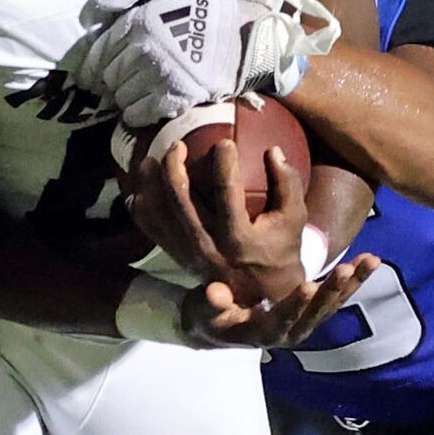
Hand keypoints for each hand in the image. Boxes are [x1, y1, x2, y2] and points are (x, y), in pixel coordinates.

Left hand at [65, 0, 297, 127]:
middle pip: (109, 77)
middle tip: (117, 83)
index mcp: (138, 22)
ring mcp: (159, 76)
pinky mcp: (174, 98)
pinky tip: (141, 107)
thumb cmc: (200, 11)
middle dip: (110, 81)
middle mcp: (144, 50)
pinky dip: (135, 113)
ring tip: (132, 93)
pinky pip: (139, 114)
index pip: (99, 52)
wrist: (240, 39)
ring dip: (123, 97)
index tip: (95, 73)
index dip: (92, 66)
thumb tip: (91, 14)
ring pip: (121, 96)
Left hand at [130, 138, 308, 304]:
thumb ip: (287, 183)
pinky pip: (153, 232)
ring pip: (160, 217)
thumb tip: (273, 150)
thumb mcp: (294, 218)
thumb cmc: (281, 248)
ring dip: (150, 186)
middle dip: (173, 169)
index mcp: (239, 239)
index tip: (224, 142)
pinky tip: (138, 190)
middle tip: (177, 145)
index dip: (224, 165)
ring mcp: (191, 254)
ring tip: (148, 160)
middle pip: (181, 204)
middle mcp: (210, 248)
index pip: (227, 195)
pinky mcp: (180, 257)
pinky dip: (142, 211)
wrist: (265, 292)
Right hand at [182, 257, 380, 351]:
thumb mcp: (205, 311)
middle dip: (332, 291)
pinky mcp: (313, 311)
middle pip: (316, 313)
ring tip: (371, 260)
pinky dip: (354, 280)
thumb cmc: (211, 317)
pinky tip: (370, 260)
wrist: (222, 327)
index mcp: (265, 333)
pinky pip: (337, 296)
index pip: (282, 320)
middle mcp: (291, 332)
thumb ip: (211, 304)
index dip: (295, 305)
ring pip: (333, 304)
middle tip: (346, 270)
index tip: (307, 286)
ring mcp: (305, 322)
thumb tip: (215, 293)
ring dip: (353, 283)